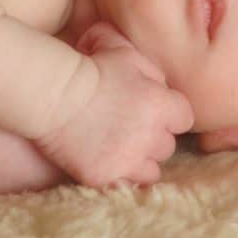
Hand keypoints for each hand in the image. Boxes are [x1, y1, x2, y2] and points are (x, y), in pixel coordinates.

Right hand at [38, 22, 193, 186]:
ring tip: (122, 149)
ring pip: (152, 170)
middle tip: (131, 128)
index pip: (184, 118)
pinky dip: (122, 177)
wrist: (53, 93)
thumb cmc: (91, 67)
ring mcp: (130, 159)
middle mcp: (151, 135)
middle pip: (168, 145)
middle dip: (153, 137)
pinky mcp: (107, 177)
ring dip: (141, 161)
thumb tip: (156, 79)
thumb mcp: (126, 53)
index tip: (152, 112)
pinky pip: (127, 184)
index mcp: (162, 105)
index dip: (169, 115)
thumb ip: (150, 67)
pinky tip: (110, 163)